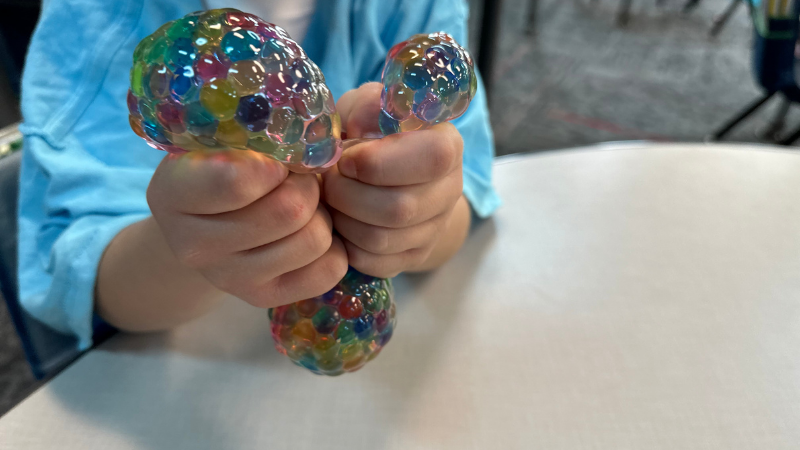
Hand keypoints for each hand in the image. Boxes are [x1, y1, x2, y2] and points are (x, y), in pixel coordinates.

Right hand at [147, 150, 347, 307]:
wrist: (204, 222)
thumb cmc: (222, 166)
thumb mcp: (220, 142)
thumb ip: (252, 139)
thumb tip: (309, 147)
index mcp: (173, 194)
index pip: (238, 181)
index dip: (275, 163)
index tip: (273, 159)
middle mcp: (194, 246)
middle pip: (289, 211)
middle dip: (306, 185)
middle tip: (297, 178)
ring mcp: (229, 279)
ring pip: (313, 239)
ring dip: (320, 213)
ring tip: (302, 204)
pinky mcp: (263, 298)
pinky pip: (329, 269)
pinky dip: (334, 246)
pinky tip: (311, 231)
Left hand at [322, 82, 467, 277]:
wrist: (382, 175)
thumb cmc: (369, 135)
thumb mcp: (365, 109)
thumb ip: (364, 108)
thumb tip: (361, 126)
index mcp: (447, 144)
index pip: (432, 158)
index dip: (380, 162)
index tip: (345, 159)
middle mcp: (450, 189)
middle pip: (401, 208)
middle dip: (349, 195)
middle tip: (328, 181)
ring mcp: (435, 228)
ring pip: (382, 239)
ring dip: (343, 220)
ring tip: (331, 200)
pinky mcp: (414, 256)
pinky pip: (373, 262)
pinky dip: (346, 245)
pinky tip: (340, 222)